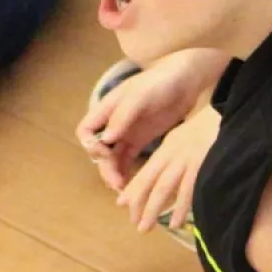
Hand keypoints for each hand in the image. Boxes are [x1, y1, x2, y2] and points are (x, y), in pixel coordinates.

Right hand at [76, 52, 214, 189]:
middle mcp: (112, 123)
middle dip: (105, 167)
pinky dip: (125, 172)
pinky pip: (127, 159)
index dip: (90, 145)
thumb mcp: (140, 96)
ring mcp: (126, 132)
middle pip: (98, 149)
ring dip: (114, 173)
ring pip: (112, 158)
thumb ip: (122, 116)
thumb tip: (105, 139)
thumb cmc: (160, 83)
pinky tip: (129, 185)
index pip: (85, 130)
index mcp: (107, 109)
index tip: (104, 154)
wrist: (186, 81)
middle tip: (117, 183)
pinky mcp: (140, 140)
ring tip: (123, 189)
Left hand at [119, 106, 219, 231]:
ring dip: (152, 209)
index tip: (122, 204)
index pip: (147, 170)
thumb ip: (177, 155)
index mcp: (170, 147)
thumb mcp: (189, 136)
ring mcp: (188, 160)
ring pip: (164, 188)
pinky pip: (188, 190)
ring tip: (144, 228)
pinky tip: (174, 223)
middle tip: (133, 223)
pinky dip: (181, 208)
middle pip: (151, 181)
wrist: (234, 114)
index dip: (135, 187)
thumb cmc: (214, 125)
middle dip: (139, 203)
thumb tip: (171, 177)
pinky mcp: (203, 165)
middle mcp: (174, 154)